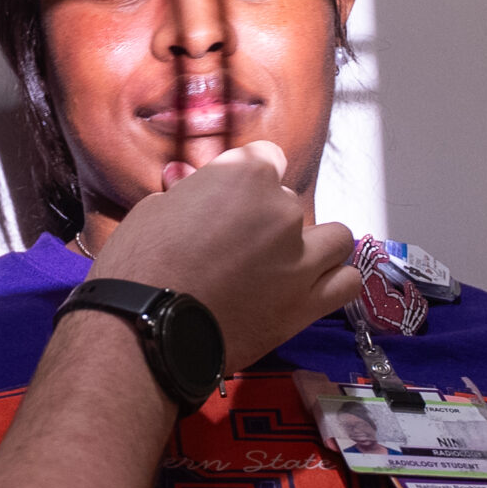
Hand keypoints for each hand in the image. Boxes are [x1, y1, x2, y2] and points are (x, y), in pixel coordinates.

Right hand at [92, 143, 358, 373]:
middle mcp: (281, 210)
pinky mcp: (306, 304)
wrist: (147, 329)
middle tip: (242, 245)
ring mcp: (300, 257)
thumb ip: (193, 195)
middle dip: (270, 219)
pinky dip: (334, 282)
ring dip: (315, 246)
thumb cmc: (139, 263)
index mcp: (245, 174)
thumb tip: (195, 190)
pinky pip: (347, 283)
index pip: (268, 158)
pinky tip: (310, 289)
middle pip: (292, 203)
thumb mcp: (157, 208)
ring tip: (287, 264)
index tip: (233, 201)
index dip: (248, 181)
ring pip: (336, 239)